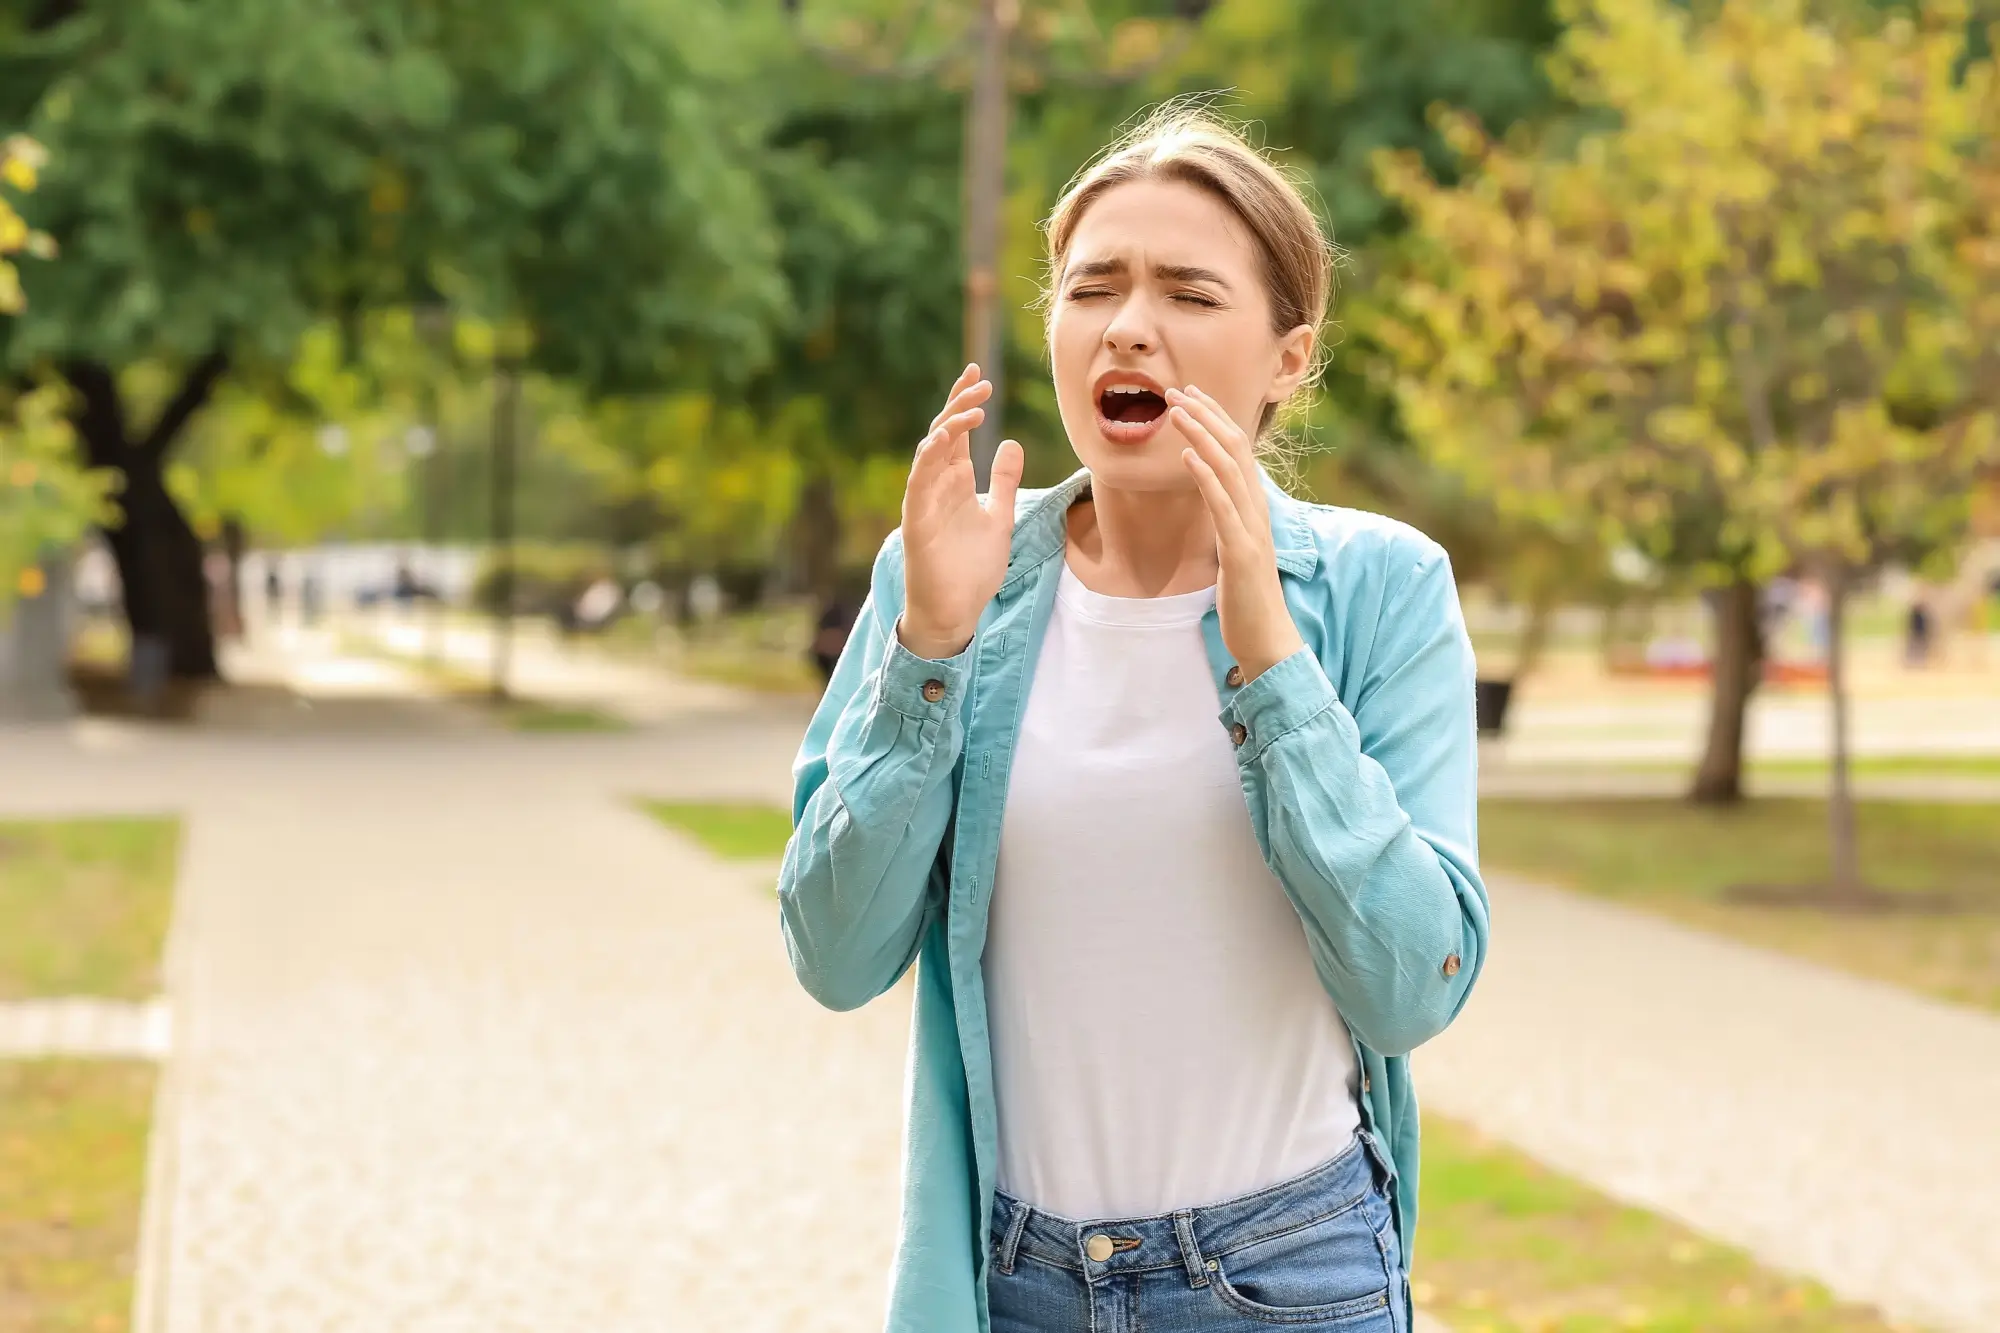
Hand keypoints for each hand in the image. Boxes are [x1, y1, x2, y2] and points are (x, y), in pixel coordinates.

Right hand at [898, 363, 1024, 658]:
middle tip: (981, 382)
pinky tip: (941, 441)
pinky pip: (918, 484)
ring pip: (929, 452)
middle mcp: (937, 485)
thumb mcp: (1000, 517)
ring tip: (973, 408)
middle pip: (944, 433)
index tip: (981, 375)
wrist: (956, 612)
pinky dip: (927, 460)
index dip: (966, 402)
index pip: (958, 432)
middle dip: (960, 404)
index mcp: (956, 482)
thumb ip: (1004, 482)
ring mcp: (924, 501)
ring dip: (949, 427)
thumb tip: (1011, 444)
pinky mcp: (916, 521)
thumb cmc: (973, 569)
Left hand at [1169, 384, 1304, 681]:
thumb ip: (1226, 520)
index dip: (1216, 419)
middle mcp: (1258, 510)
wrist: (1267, 639)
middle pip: (1235, 448)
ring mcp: (1252, 529)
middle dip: (1206, 415)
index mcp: (1255, 508)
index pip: (1238, 451)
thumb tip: (1210, 498)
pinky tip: (1188, 455)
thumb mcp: (1233, 549)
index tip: (1191, 395)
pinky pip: (1223, 507)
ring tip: (1176, 410)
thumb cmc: (1247, 598)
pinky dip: (1206, 476)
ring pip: (1229, 468)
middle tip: (1177, 389)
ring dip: (1202, 434)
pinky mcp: (1242, 552)